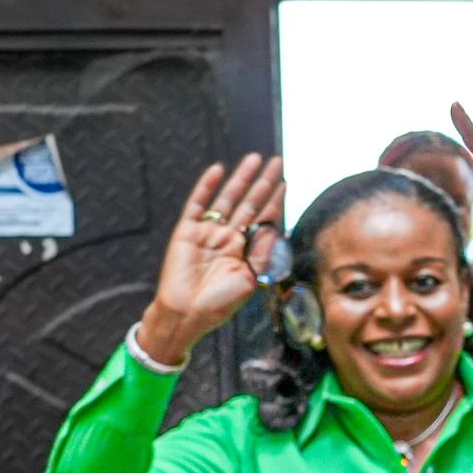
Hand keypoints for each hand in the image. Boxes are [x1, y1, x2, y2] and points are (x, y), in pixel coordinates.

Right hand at [140, 153, 285, 364]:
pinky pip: (197, 204)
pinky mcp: (187, 231)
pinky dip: (206, 186)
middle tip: (277, 161)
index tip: (286, 182)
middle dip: (264, 182)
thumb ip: (263, 254)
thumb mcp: (250, 279)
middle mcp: (228, 238)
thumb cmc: (220, 303)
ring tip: (255, 158)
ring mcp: (208, 232)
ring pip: (227, 198)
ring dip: (241, 178)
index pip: (263, 219)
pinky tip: (218, 170)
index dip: (275, 201)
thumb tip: (279, 229)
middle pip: (249, 203)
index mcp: (245, 251)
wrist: (187, 314)